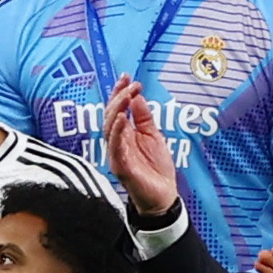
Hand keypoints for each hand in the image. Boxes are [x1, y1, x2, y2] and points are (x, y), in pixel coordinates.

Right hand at [100, 78, 181, 221]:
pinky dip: (117, 132)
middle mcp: (117, 142)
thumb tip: (137, 95)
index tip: (125, 76)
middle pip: (110, 115)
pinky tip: (122, 119)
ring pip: (109, 128)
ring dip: (117, 109)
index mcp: (124, 134)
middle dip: (118, 97)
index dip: (118, 92)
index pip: (116, 109)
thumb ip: (144, 117)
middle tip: (130, 85)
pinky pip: (115, 147)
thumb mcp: (154, 135)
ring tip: (126, 95)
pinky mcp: (120, 166)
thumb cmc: (156, 168)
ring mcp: (117, 154)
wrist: (163, 196)